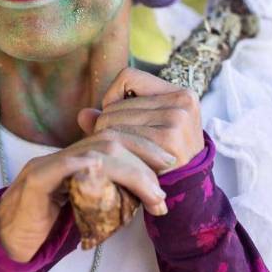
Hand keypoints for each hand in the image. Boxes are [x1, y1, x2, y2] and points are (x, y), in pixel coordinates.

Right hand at [0, 123, 172, 261]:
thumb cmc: (46, 228)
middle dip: (144, 155)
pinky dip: (88, 167)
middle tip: (166, 179)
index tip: (168, 162)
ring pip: (93, 154)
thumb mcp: (83, 208)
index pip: (112, 139)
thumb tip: (143, 191)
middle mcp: (61, 156)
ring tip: (153, 195)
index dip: (142, 145)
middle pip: (108, 140)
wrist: (6, 241)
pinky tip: (109, 174)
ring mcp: (46, 166)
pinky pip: (62, 167)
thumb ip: (107, 194)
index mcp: (73, 159)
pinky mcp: (34, 182)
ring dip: (131, 172)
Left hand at [77, 67, 204, 174]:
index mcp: (180, 93)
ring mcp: (177, 118)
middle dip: (106, 124)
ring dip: (107, 139)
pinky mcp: (169, 138)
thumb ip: (114, 118)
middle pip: (116, 103)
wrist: (190, 195)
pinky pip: (121, 137)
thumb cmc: (162, 160)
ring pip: (114, 118)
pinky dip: (115, 150)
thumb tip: (82, 115)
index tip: (117, 117)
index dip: (114, 95)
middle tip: (113, 146)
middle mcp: (182, 100)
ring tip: (117, 155)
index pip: (128, 76)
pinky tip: (123, 162)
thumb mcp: (145, 132)